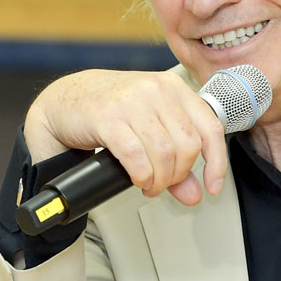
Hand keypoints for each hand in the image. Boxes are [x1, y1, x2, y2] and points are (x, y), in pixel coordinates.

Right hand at [23, 69, 228, 205]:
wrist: (63, 101)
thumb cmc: (107, 111)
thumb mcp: (148, 130)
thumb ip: (174, 161)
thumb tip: (194, 193)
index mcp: (172, 87)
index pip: (210, 127)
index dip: (217, 162)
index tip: (213, 185)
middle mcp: (155, 90)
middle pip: (187, 146)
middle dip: (177, 174)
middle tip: (163, 183)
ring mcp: (132, 101)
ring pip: (164, 153)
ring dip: (159, 179)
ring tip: (148, 184)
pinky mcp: (108, 117)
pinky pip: (136, 156)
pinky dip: (141, 176)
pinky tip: (137, 179)